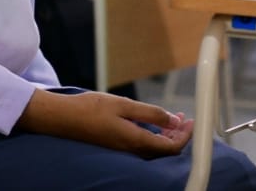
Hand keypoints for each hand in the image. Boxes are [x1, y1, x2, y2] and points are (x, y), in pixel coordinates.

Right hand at [17, 89, 192, 157]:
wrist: (62, 118)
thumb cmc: (90, 108)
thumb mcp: (124, 105)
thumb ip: (151, 114)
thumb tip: (174, 120)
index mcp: (134, 141)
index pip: (169, 148)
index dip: (185, 137)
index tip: (193, 123)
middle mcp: (130, 150)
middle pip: (163, 151)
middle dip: (178, 135)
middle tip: (185, 118)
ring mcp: (122, 149)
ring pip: (153, 148)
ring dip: (166, 135)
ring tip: (174, 118)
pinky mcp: (116, 145)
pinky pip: (142, 145)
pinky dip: (153, 135)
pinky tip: (153, 123)